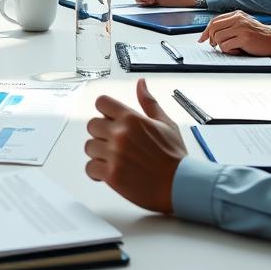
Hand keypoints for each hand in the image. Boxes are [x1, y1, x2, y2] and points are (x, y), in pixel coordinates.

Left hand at [84, 79, 186, 213]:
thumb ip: (149, 102)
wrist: (181, 185)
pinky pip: (90, 168)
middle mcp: (120, 134)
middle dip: (101, 132)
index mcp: (131, 118)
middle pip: (92, 124)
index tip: (109, 119)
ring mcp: (114, 155)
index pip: (102, 102)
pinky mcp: (112, 175)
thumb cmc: (175, 157)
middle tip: (113, 142)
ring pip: (89, 146)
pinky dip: (96, 171)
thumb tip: (141, 84)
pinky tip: (108, 171)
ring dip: (98, 152)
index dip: (104, 110)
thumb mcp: (165, 123)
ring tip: (113, 158)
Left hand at [200, 11, 270, 55]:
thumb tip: (212, 34)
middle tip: (215, 45)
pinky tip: (238, 50)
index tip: (202, 38)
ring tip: (232, 48)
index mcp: (237, 15)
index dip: (206, 30)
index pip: (215, 20)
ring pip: (218, 38)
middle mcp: (238, 19)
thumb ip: (230, 26)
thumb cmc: (259, 36)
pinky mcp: (244, 38)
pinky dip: (229, 51)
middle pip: (213, 27)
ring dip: (222, 46)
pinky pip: (226, 46)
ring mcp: (241, 27)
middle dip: (211, 39)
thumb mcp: (243, 26)